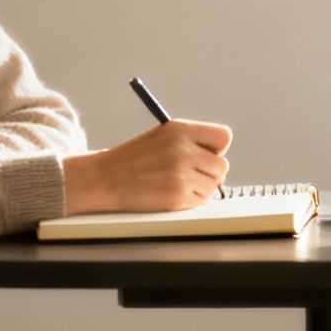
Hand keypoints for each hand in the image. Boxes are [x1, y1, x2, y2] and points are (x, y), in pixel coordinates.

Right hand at [62, 119, 231, 213]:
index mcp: (180, 130)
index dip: (216, 148)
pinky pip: (202, 200)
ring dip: (201, 187)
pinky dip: (191, 200)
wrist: (107, 178)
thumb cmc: (136, 158)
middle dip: (210, 171)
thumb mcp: (163, 135)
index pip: (223, 137)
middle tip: (190, 173)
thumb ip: (192, 141)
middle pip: (222, 165)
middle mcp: (183, 150)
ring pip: (214, 185)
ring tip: (177, 182)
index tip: (207, 154)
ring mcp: (181, 175)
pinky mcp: (177, 197)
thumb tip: (220, 159)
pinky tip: (171, 192)